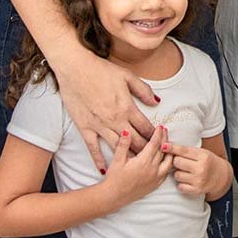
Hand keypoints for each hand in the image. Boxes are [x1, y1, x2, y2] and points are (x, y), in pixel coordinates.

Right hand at [52, 50, 159, 169]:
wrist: (75, 68)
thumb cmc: (101, 70)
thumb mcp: (127, 76)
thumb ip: (143, 90)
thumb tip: (157, 102)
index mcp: (127, 107)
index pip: (146, 127)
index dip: (156, 137)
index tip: (161, 143)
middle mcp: (115, 120)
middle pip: (135, 141)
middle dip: (146, 151)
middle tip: (153, 159)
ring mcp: (99, 125)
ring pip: (118, 147)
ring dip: (128, 157)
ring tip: (136, 167)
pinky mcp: (85, 128)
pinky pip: (93, 148)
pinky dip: (99, 160)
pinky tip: (104, 169)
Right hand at [97, 124, 171, 210]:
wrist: (113, 197)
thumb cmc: (114, 179)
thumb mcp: (117, 160)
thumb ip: (123, 144)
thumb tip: (127, 131)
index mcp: (143, 162)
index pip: (155, 144)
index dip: (158, 134)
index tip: (160, 127)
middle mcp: (152, 170)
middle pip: (163, 151)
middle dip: (164, 139)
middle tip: (164, 131)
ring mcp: (155, 179)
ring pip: (168, 162)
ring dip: (169, 152)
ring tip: (167, 144)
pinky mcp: (155, 185)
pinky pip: (166, 173)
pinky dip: (168, 164)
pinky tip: (166, 160)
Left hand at [170, 144, 232, 199]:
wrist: (220, 177)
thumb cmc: (208, 162)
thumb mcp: (201, 153)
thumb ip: (186, 150)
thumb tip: (167, 146)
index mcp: (203, 156)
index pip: (183, 150)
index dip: (172, 148)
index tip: (163, 146)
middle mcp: (201, 168)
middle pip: (177, 162)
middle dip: (177, 162)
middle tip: (182, 162)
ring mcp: (199, 180)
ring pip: (176, 175)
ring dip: (178, 173)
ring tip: (186, 172)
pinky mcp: (196, 190)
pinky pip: (180, 186)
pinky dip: (181, 183)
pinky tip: (187, 180)